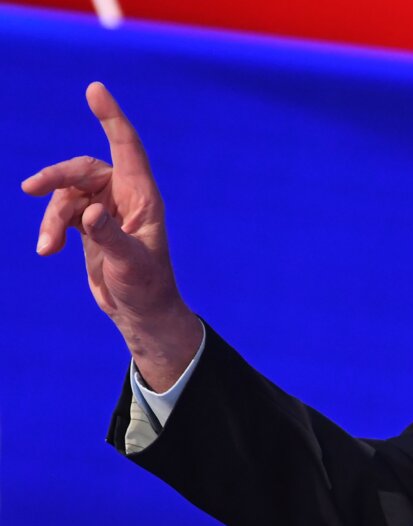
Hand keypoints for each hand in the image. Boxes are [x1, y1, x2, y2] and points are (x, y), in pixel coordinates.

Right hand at [22, 82, 201, 390]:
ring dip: (50, 217)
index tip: (95, 89)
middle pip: (84, 169)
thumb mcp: (130, 266)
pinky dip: (50, 228)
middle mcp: (126, 198)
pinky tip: (48, 250)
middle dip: (56, 177)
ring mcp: (106, 210)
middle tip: (30, 188)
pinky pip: (61, 213)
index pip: (127, 148)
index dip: (112, 118)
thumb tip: (89, 213)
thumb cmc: (147, 289)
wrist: (141, 314)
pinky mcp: (90, 226)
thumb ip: (110, 238)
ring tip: (45, 248)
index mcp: (144, 198)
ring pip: (67, 194)